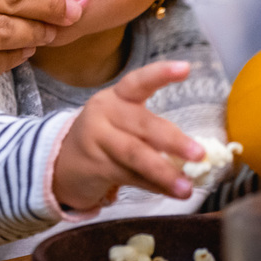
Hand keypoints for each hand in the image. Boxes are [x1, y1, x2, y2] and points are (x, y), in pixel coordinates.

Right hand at [51, 61, 202, 210]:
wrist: (60, 163)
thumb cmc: (104, 140)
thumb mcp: (121, 125)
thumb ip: (152, 133)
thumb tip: (198, 155)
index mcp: (115, 97)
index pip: (138, 81)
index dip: (161, 74)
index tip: (185, 68)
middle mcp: (104, 113)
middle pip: (142, 124)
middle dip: (173, 140)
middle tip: (199, 154)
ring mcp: (97, 140)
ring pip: (136, 154)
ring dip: (165, 172)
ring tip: (187, 187)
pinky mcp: (95, 166)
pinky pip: (130, 176)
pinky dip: (155, 187)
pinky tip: (173, 193)